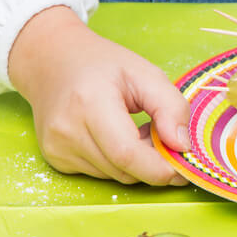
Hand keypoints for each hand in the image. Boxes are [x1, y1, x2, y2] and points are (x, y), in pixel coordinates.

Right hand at [7, 6, 189, 184]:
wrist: (51, 60)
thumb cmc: (102, 63)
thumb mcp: (146, 73)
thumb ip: (171, 108)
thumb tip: (182, 147)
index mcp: (90, 103)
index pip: (128, 154)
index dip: (160, 167)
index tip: (184, 166)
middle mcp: (67, 131)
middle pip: (124, 170)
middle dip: (153, 163)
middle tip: (163, 137)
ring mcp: (57, 148)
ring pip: (114, 176)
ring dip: (136, 162)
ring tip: (137, 129)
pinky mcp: (55, 159)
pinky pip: (100, 173)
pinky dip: (118, 162)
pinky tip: (118, 137)